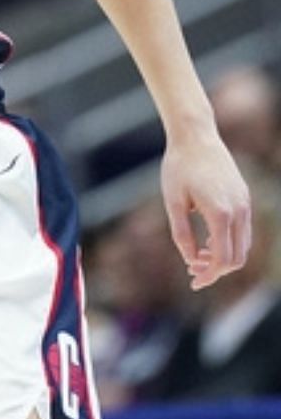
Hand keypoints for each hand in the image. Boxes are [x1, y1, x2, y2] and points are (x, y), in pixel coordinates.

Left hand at [161, 128, 251, 289]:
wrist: (195, 137)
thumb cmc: (179, 167)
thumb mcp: (173, 202)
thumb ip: (181, 233)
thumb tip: (190, 260)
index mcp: (221, 213)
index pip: (222, 258)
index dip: (209, 275)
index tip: (193, 282)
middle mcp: (239, 211)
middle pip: (237, 258)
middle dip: (215, 270)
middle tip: (191, 271)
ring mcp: (245, 204)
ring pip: (243, 246)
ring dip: (222, 257)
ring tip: (195, 256)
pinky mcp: (244, 199)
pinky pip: (242, 232)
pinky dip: (228, 243)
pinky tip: (206, 243)